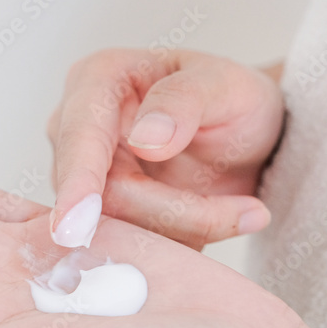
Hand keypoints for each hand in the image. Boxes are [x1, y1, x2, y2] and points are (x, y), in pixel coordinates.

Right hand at [48, 49, 284, 249]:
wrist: (241, 134)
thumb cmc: (229, 97)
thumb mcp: (226, 85)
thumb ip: (185, 101)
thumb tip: (146, 140)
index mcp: (96, 80)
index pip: (80, 140)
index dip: (78, 185)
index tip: (77, 227)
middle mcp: (75, 131)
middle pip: (101, 198)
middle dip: (174, 215)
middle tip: (251, 213)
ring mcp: (83, 179)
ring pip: (117, 231)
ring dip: (184, 233)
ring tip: (245, 212)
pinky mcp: (102, 216)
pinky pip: (131, 247)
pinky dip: (177, 246)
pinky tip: (219, 221)